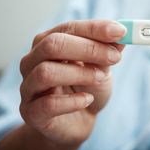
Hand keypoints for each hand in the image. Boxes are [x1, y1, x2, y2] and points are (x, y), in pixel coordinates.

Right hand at [19, 20, 126, 145]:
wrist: (78, 121)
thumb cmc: (87, 87)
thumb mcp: (102, 66)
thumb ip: (108, 49)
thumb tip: (121, 33)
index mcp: (48, 42)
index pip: (68, 28)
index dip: (95, 29)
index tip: (120, 32)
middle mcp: (32, 61)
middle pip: (52, 45)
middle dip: (88, 49)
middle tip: (115, 57)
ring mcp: (28, 87)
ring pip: (46, 72)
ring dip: (80, 73)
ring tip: (101, 79)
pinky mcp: (31, 113)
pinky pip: (48, 104)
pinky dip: (72, 101)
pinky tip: (87, 99)